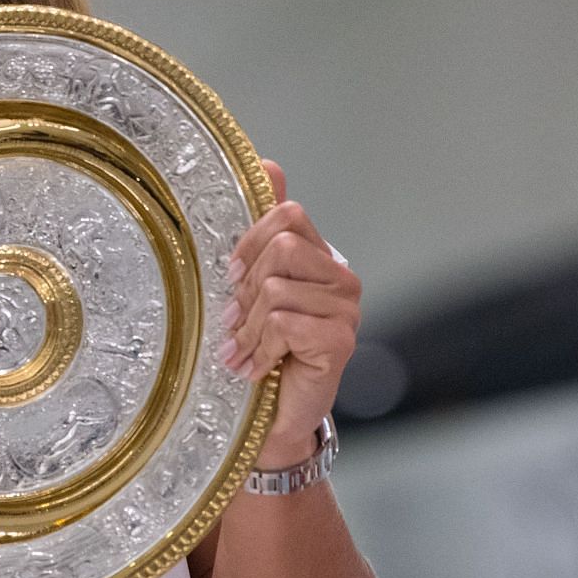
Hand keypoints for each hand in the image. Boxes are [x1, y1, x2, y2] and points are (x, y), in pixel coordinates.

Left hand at [218, 160, 361, 468]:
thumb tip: (269, 163)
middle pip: (279, 249)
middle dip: (244, 291)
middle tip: (234, 323)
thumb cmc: (261, 346)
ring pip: (274, 290)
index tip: (231, 277)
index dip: (249, 242)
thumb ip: (263, 227)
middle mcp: (340, 276)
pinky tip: (254, 368)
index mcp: (319, 256)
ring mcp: (346, 308)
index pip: (287, 215)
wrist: (273, 414)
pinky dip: (258, 349)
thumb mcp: (251, 284)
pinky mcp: (340, 340)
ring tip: (242, 350)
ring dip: (246, 328)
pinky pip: (283, 323)